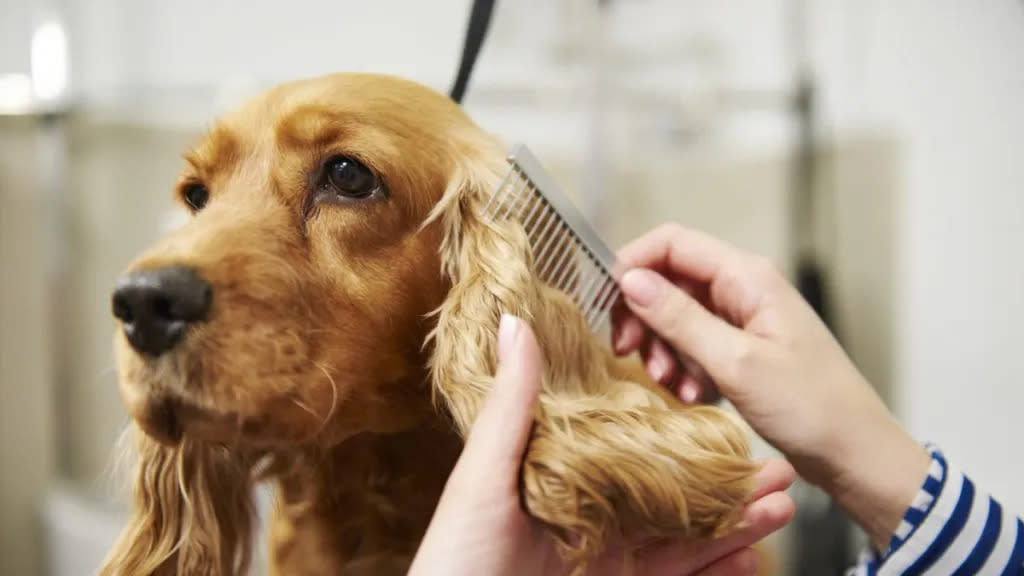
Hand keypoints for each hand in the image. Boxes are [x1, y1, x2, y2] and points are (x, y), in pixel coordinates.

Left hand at [408, 314, 795, 575]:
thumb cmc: (455, 556)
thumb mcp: (482, 474)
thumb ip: (511, 406)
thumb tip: (513, 325)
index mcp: (559, 477)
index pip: (629, 446)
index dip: (676, 430)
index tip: (718, 411)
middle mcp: (589, 517)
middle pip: (670, 493)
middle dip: (724, 480)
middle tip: (773, 464)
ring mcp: (607, 559)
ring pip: (685, 537)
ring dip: (735, 521)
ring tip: (780, 501)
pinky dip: (718, 567)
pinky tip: (752, 552)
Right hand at [611, 224, 930, 549]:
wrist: (856, 453)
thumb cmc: (810, 406)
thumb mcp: (735, 363)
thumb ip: (680, 318)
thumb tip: (630, 280)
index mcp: (747, 276)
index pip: (672, 242)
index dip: (633, 264)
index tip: (607, 303)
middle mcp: (744, 288)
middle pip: (670, 279)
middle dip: (643, 315)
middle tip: (627, 353)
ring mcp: (744, 319)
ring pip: (678, 315)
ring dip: (662, 348)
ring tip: (668, 384)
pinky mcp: (743, 348)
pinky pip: (696, 344)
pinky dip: (684, 366)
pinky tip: (691, 396)